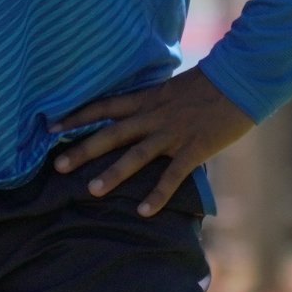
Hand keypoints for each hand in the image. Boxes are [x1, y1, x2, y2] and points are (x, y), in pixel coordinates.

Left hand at [50, 65, 255, 214]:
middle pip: (110, 133)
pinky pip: (172, 175)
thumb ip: (151, 102)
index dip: (75, 116)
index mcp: (146, 99)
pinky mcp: (194, 149)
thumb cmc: (209, 84)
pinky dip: (157, 194)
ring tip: (91, 190)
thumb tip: (135, 113)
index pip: (103, 106)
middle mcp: (153, 116)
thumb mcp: (171, 88)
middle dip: (83, 150)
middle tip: (57, 166)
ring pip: (136, 155)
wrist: (241, 79)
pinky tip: (143, 211)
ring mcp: (173, 133)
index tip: (50, 127)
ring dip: (113, 173)